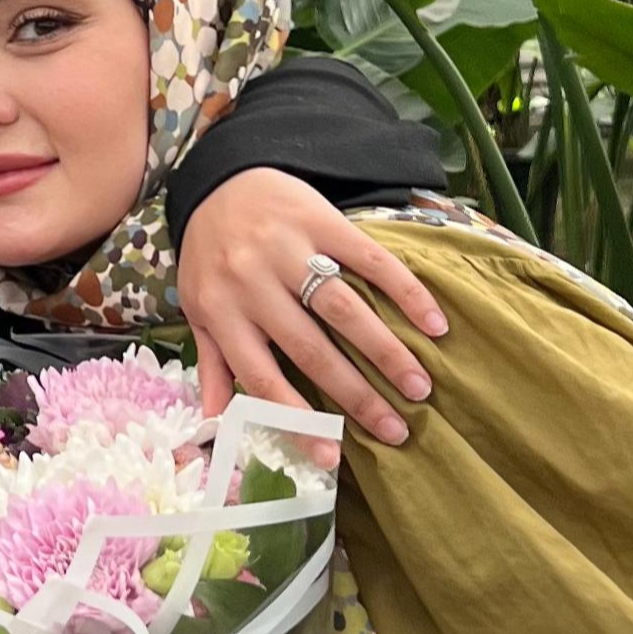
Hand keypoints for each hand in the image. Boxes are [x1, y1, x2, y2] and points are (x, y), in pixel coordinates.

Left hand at [180, 167, 448, 446]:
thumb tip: (217, 425)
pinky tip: (433, 323)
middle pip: (312, 349)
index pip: (263, 378)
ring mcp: (290, 249)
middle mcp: (254, 283)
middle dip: (357, 395)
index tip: (334, 456)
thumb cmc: (211, 255)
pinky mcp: (322, 219)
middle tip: (396, 430)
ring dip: (386, 350)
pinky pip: (370, 259)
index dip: (298, 420)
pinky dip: (404, 291)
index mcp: (223, 313)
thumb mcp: (199, 309)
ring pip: (344, 308)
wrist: (219, 177)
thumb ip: (212, 364)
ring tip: (420, 388)